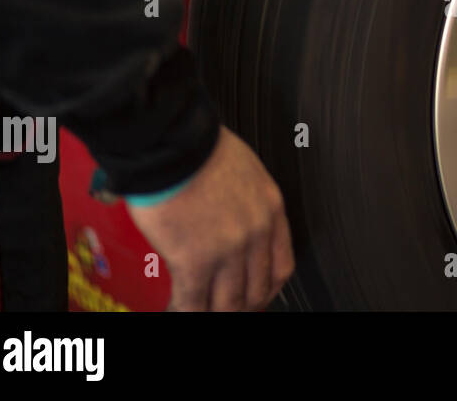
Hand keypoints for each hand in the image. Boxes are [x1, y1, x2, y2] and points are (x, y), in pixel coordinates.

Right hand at [127, 126, 293, 310]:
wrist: (176, 145)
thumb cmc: (202, 149)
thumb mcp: (247, 171)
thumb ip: (247, 203)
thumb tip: (233, 224)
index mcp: (271, 209)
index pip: (281, 266)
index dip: (267, 289)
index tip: (256, 296)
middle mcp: (256, 233)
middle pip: (257, 290)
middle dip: (243, 307)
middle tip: (228, 308)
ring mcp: (228, 250)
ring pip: (229, 302)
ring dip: (215, 311)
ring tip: (202, 310)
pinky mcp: (194, 260)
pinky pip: (194, 301)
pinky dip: (187, 310)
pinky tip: (178, 307)